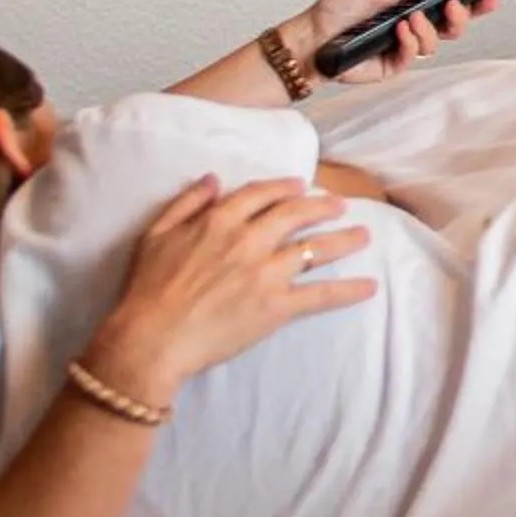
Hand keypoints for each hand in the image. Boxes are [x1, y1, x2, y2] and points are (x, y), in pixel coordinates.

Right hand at [87, 177, 372, 403]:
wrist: (151, 338)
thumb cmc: (146, 289)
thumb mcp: (155, 234)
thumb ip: (186, 203)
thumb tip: (212, 178)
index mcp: (219, 220)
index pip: (261, 194)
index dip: (283, 188)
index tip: (299, 186)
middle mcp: (249, 240)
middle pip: (296, 214)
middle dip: (322, 206)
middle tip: (340, 204)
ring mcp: (266, 273)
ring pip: (315, 249)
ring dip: (344, 240)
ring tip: (364, 236)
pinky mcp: (276, 306)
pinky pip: (320, 295)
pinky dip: (348, 291)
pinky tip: (369, 287)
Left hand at [286, 0, 503, 88]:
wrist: (312, 37)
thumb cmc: (337, 8)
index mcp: (411, 3)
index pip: (449, 1)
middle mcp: (412, 26)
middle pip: (453, 25)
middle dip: (463, 15)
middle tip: (457, 5)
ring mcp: (405, 46)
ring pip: (437, 42)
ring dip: (428, 27)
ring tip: (410, 18)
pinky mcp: (395, 65)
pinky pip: (414, 55)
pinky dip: (410, 40)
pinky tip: (399, 30)